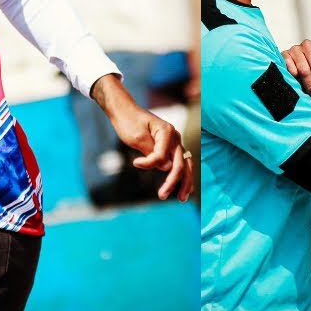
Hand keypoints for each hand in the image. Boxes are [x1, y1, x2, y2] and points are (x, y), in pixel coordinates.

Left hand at [92, 75, 193, 201]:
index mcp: (167, 131)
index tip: (135, 162)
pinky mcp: (171, 148)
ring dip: (184, 182)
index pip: (162, 155)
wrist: (125, 111)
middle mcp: (175, 137)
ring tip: (182, 198)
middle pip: (180, 163)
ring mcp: (175, 142)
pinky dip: (182, 176)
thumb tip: (168, 168)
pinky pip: (180, 163)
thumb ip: (153, 153)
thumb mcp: (137, 137)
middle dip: (174, 182)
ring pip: (185, 165)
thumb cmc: (129, 122)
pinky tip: (183, 189)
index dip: (149, 163)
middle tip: (162, 196)